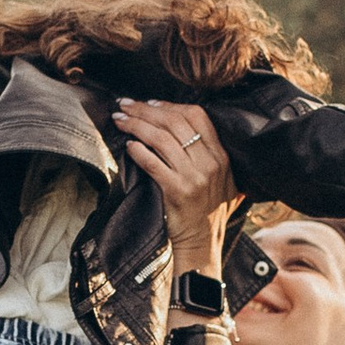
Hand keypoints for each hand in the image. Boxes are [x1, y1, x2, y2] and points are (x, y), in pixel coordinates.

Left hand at [113, 99, 236, 266]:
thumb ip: (211, 153)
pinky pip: (153, 164)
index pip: (197, 115)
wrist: (204, 242)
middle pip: (174, 122)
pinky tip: (128, 145)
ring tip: (119, 120)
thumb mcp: (225, 179)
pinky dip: (138, 151)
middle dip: (145, 110)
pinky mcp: (177, 192)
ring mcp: (194, 178)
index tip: (150, 102)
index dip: (170, 105)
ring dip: (136, 125)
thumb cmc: (210, 210)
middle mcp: (210, 163)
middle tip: (125, 104)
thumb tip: (183, 123)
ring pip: (161, 139)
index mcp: (222, 155)